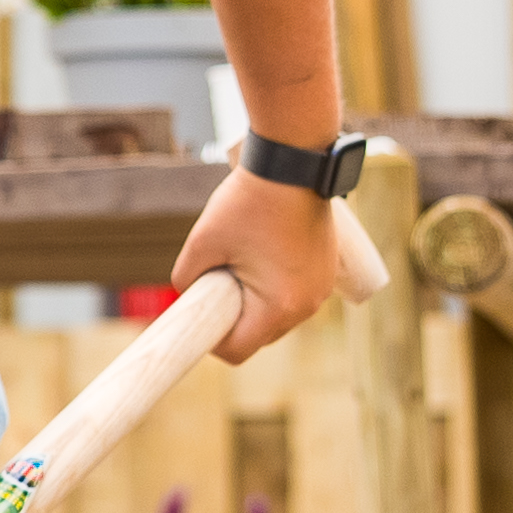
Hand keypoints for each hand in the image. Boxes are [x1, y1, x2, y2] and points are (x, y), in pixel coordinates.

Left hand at [169, 166, 346, 363]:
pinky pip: (295, 295)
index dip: (211, 341)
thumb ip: (186, 278)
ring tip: (239, 265)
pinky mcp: (327, 271)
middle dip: (234, 318)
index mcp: (280, 306)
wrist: (293, 162)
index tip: (198, 315)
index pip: (239, 350)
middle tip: (215, 284)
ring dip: (255, 303)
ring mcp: (322, 288)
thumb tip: (188, 295)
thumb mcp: (201, 242)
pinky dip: (275, 287)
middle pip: (260, 335)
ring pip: (278, 316)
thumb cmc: (247, 202)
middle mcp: (308, 305)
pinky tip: (260, 257)